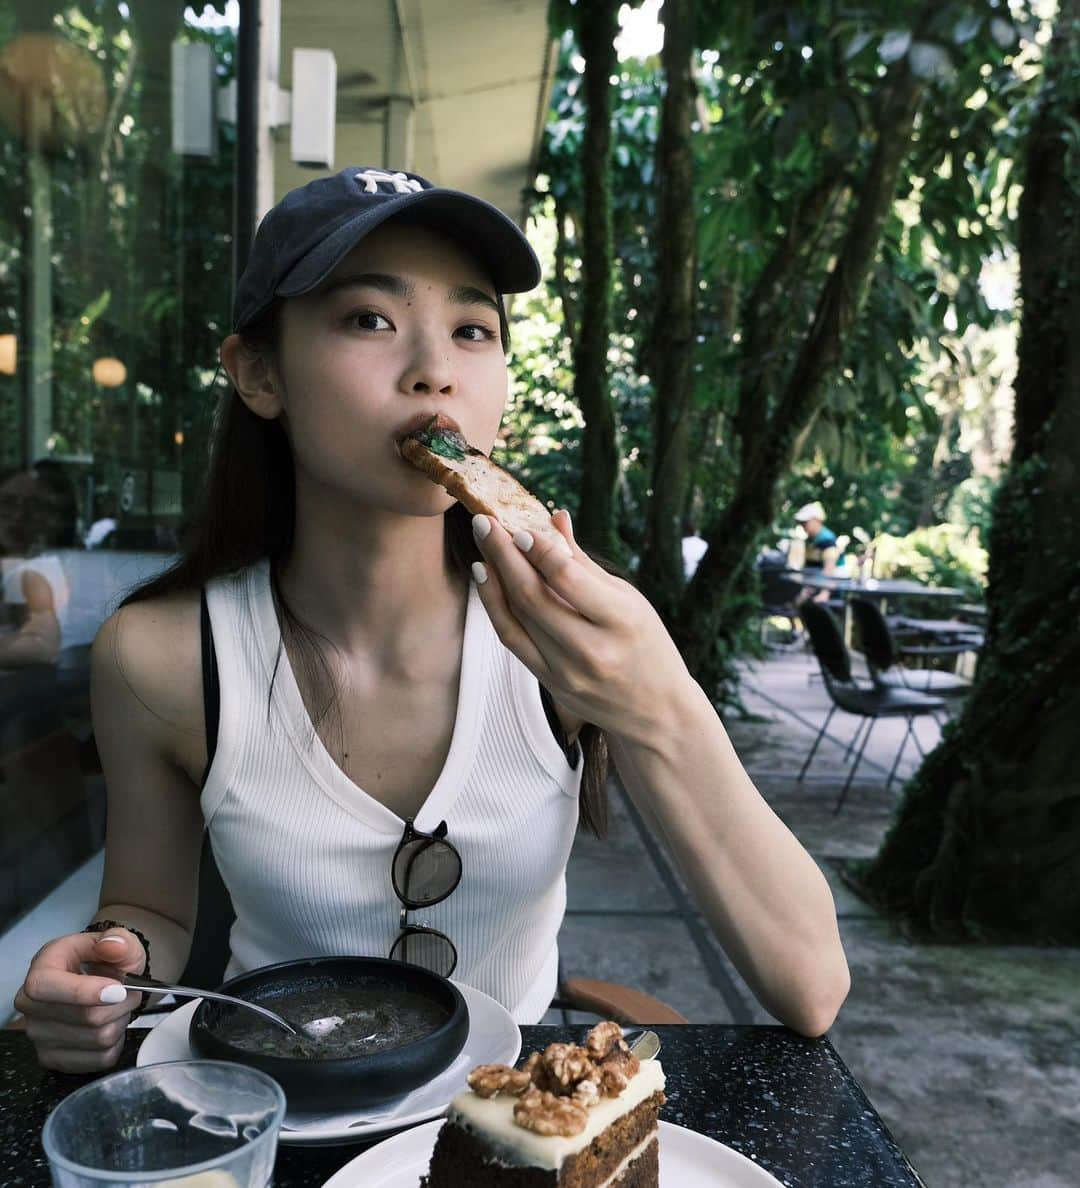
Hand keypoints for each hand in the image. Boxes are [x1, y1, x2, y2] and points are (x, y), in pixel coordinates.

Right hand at [14, 929, 146, 1071]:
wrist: (94, 982)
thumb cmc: (100, 961)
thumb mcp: (116, 941)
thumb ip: (119, 940)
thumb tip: (112, 946)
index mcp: (41, 971)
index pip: (46, 987)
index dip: (83, 992)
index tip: (118, 990)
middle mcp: (31, 1007)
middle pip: (86, 1017)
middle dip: (121, 1004)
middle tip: (127, 991)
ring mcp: (39, 1037)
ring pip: (98, 1039)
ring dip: (121, 1021)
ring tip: (117, 1006)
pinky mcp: (53, 1059)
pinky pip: (101, 1059)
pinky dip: (117, 1042)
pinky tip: (110, 1024)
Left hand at [470, 510, 691, 743]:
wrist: (657, 713)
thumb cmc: (648, 646)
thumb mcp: (630, 600)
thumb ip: (584, 564)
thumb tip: (554, 519)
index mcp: (621, 620)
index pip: (567, 577)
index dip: (537, 548)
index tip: (519, 526)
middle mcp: (592, 649)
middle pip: (532, 596)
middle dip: (503, 555)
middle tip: (484, 523)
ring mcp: (567, 672)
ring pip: (516, 618)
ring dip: (492, 578)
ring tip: (482, 546)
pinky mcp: (551, 685)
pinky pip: (513, 640)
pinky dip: (495, 607)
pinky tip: (487, 580)